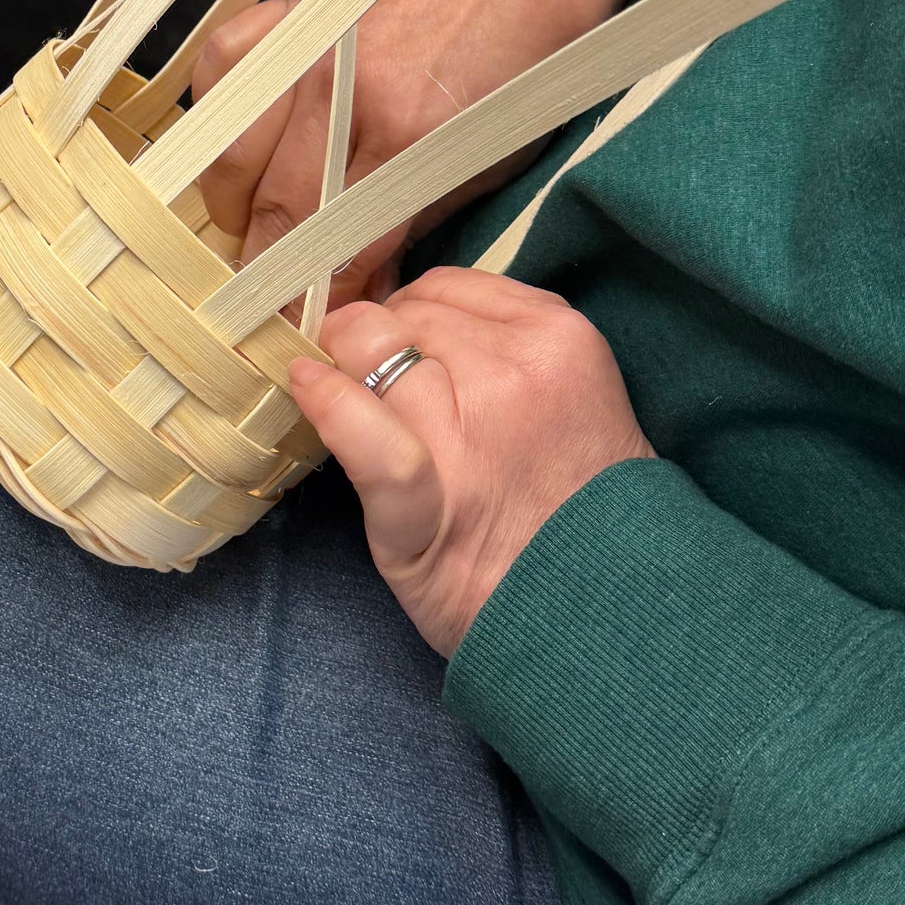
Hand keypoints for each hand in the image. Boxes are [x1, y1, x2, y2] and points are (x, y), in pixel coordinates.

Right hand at [191, 0, 631, 308]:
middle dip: (267, 268)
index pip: (333, 248)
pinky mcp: (281, 9)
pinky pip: (217, 79)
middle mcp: (339, 89)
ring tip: (256, 225)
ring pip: (226, 156)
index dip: (313, 301)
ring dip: (235, 205)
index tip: (302, 328)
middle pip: (271, 212)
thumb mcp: (483, 161)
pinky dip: (216, 123)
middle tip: (271, 295)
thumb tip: (357, 291)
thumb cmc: (520, 60)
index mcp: (406, 132)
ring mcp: (302, 44)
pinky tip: (241, 143)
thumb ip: (408, 226)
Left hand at [289, 269, 653, 654]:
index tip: (401, 347)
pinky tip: (307, 391)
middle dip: (379, 342)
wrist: (597, 618)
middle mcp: (517, 371)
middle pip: (405, 313)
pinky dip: (325, 403)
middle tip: (381, 391)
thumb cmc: (575, 509)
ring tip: (346, 400)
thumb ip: (505, 348)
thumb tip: (408, 318)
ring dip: (348, 369)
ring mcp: (470, 431)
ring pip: (373, 349)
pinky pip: (361, 428)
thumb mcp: (571, 397)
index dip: (411, 314)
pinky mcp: (425, 497)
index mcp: (559, 337)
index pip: (449, 286)